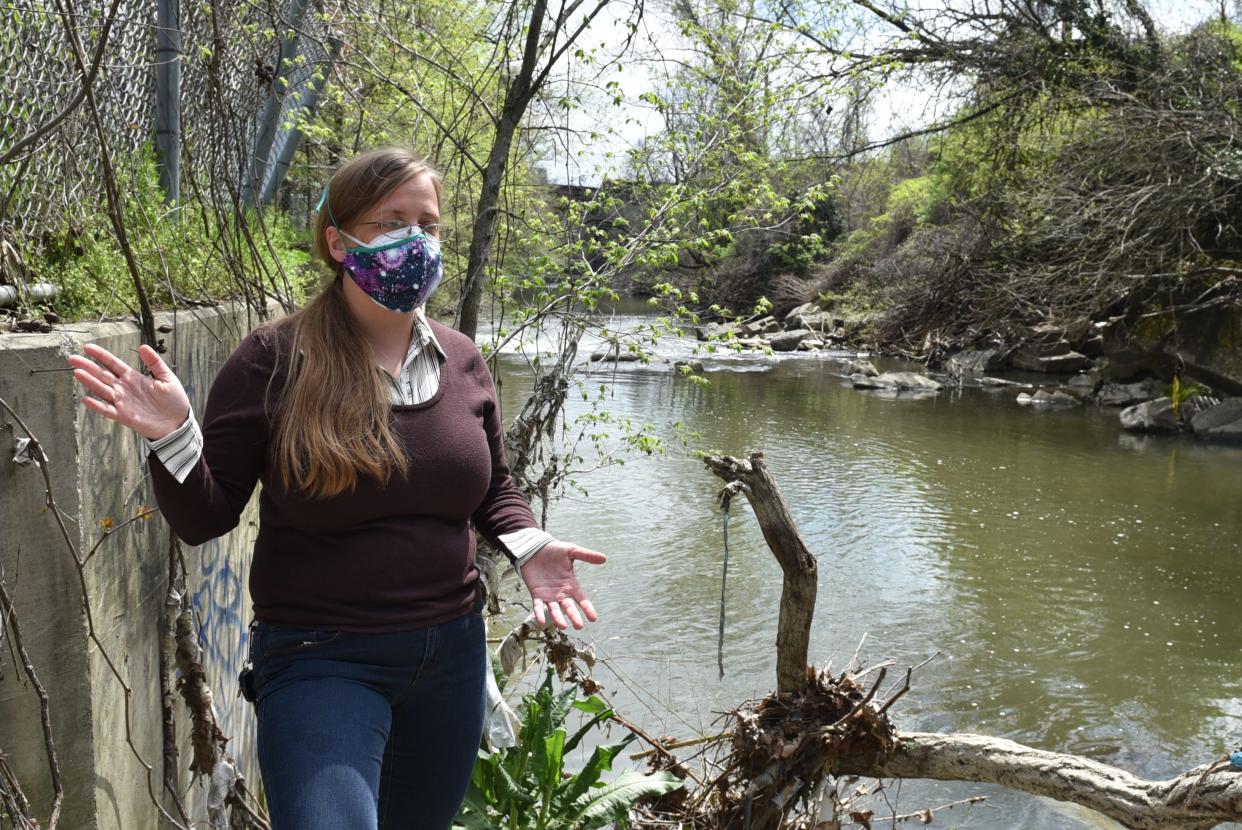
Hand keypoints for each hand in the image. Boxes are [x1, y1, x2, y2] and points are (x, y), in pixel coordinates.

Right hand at [67, 343, 190, 440]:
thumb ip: (155, 363)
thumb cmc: (173, 400)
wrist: (178, 422)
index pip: (113, 364)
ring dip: (90, 382)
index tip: (87, 347)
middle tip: (72, 358)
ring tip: (77, 373)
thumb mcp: (167, 378)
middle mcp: (124, 388)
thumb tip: (143, 346)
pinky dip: (97, 405)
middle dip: (87, 366)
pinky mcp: (124, 416)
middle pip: (102, 375)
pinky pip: (108, 410)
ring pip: (102, 390)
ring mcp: (123, 402)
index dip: (101, 355)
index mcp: (133, 377)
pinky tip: (86, 398)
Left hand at [519, 541, 606, 630]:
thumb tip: (604, 558)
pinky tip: (541, 622)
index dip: (587, 608)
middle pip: (569, 607)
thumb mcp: (571, 551)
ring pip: (554, 610)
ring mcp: (548, 594)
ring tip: (563, 626)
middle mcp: (561, 592)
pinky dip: (539, 614)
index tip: (593, 618)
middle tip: (579, 626)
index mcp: (571, 584)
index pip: (581, 599)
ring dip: (558, 618)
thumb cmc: (554, 550)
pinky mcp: (536, 593)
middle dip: (574, 617)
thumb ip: (586, 556)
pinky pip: (538, 606)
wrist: (534, 548)